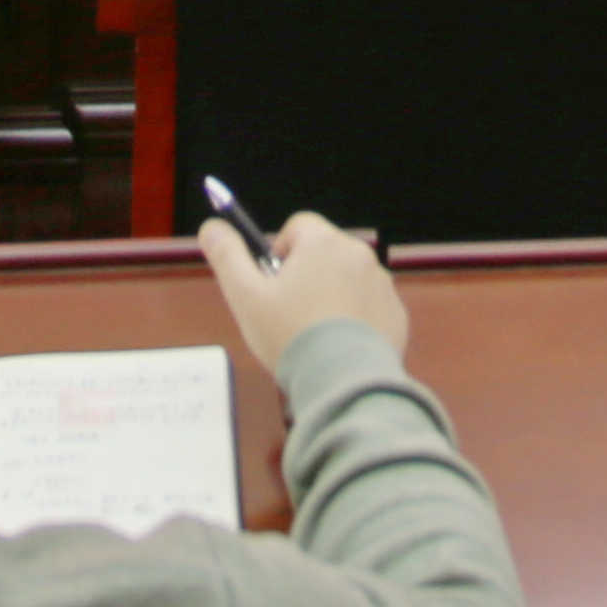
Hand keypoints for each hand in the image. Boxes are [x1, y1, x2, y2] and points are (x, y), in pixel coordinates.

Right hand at [199, 209, 407, 373]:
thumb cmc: (290, 335)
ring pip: (348, 280)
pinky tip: (338, 347)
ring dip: (331, 296)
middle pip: (324, 252)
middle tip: (288, 313)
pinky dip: (355, 320)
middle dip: (306, 275)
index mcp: (323, 243)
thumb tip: (211, 227)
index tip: (273, 283)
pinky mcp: (396, 314)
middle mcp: (359, 255)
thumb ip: (227, 256)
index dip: (280, 250)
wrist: (342, 382)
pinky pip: (369, 307)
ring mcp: (382, 285)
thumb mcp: (245, 296)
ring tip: (314, 335)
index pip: (299, 225)